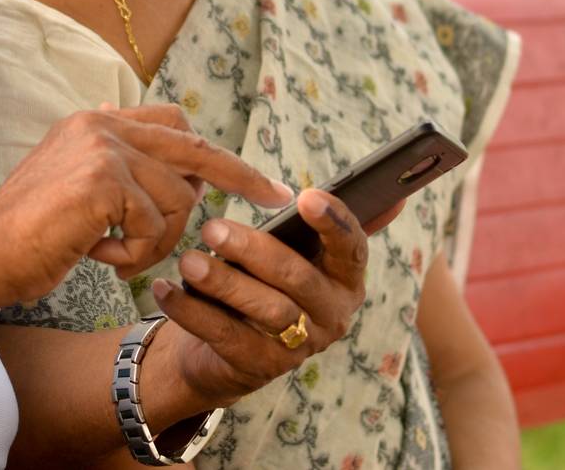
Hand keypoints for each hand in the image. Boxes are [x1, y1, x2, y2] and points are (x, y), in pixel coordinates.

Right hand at [0, 104, 293, 305]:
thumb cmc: (29, 237)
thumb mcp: (81, 192)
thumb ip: (123, 174)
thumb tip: (184, 177)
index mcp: (97, 122)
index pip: (176, 124)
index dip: (214, 153)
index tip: (251, 177)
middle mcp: (102, 125)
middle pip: (195, 148)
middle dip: (241, 175)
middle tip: (273, 195)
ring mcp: (103, 148)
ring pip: (177, 200)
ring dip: (156, 242)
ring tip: (116, 256)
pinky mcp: (104, 180)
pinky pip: (153, 227)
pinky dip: (133, 256)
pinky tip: (97, 258)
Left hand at [149, 188, 369, 406]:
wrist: (231, 347)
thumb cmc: (268, 280)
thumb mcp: (299, 250)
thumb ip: (334, 223)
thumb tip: (398, 194)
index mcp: (346, 278)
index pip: (352, 248)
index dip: (333, 223)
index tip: (306, 196)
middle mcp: (331, 315)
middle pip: (298, 279)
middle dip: (254, 251)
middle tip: (213, 228)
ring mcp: (298, 347)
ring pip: (264, 311)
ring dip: (221, 283)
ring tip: (187, 260)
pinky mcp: (260, 369)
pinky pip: (225, 337)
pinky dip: (191, 311)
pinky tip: (165, 288)